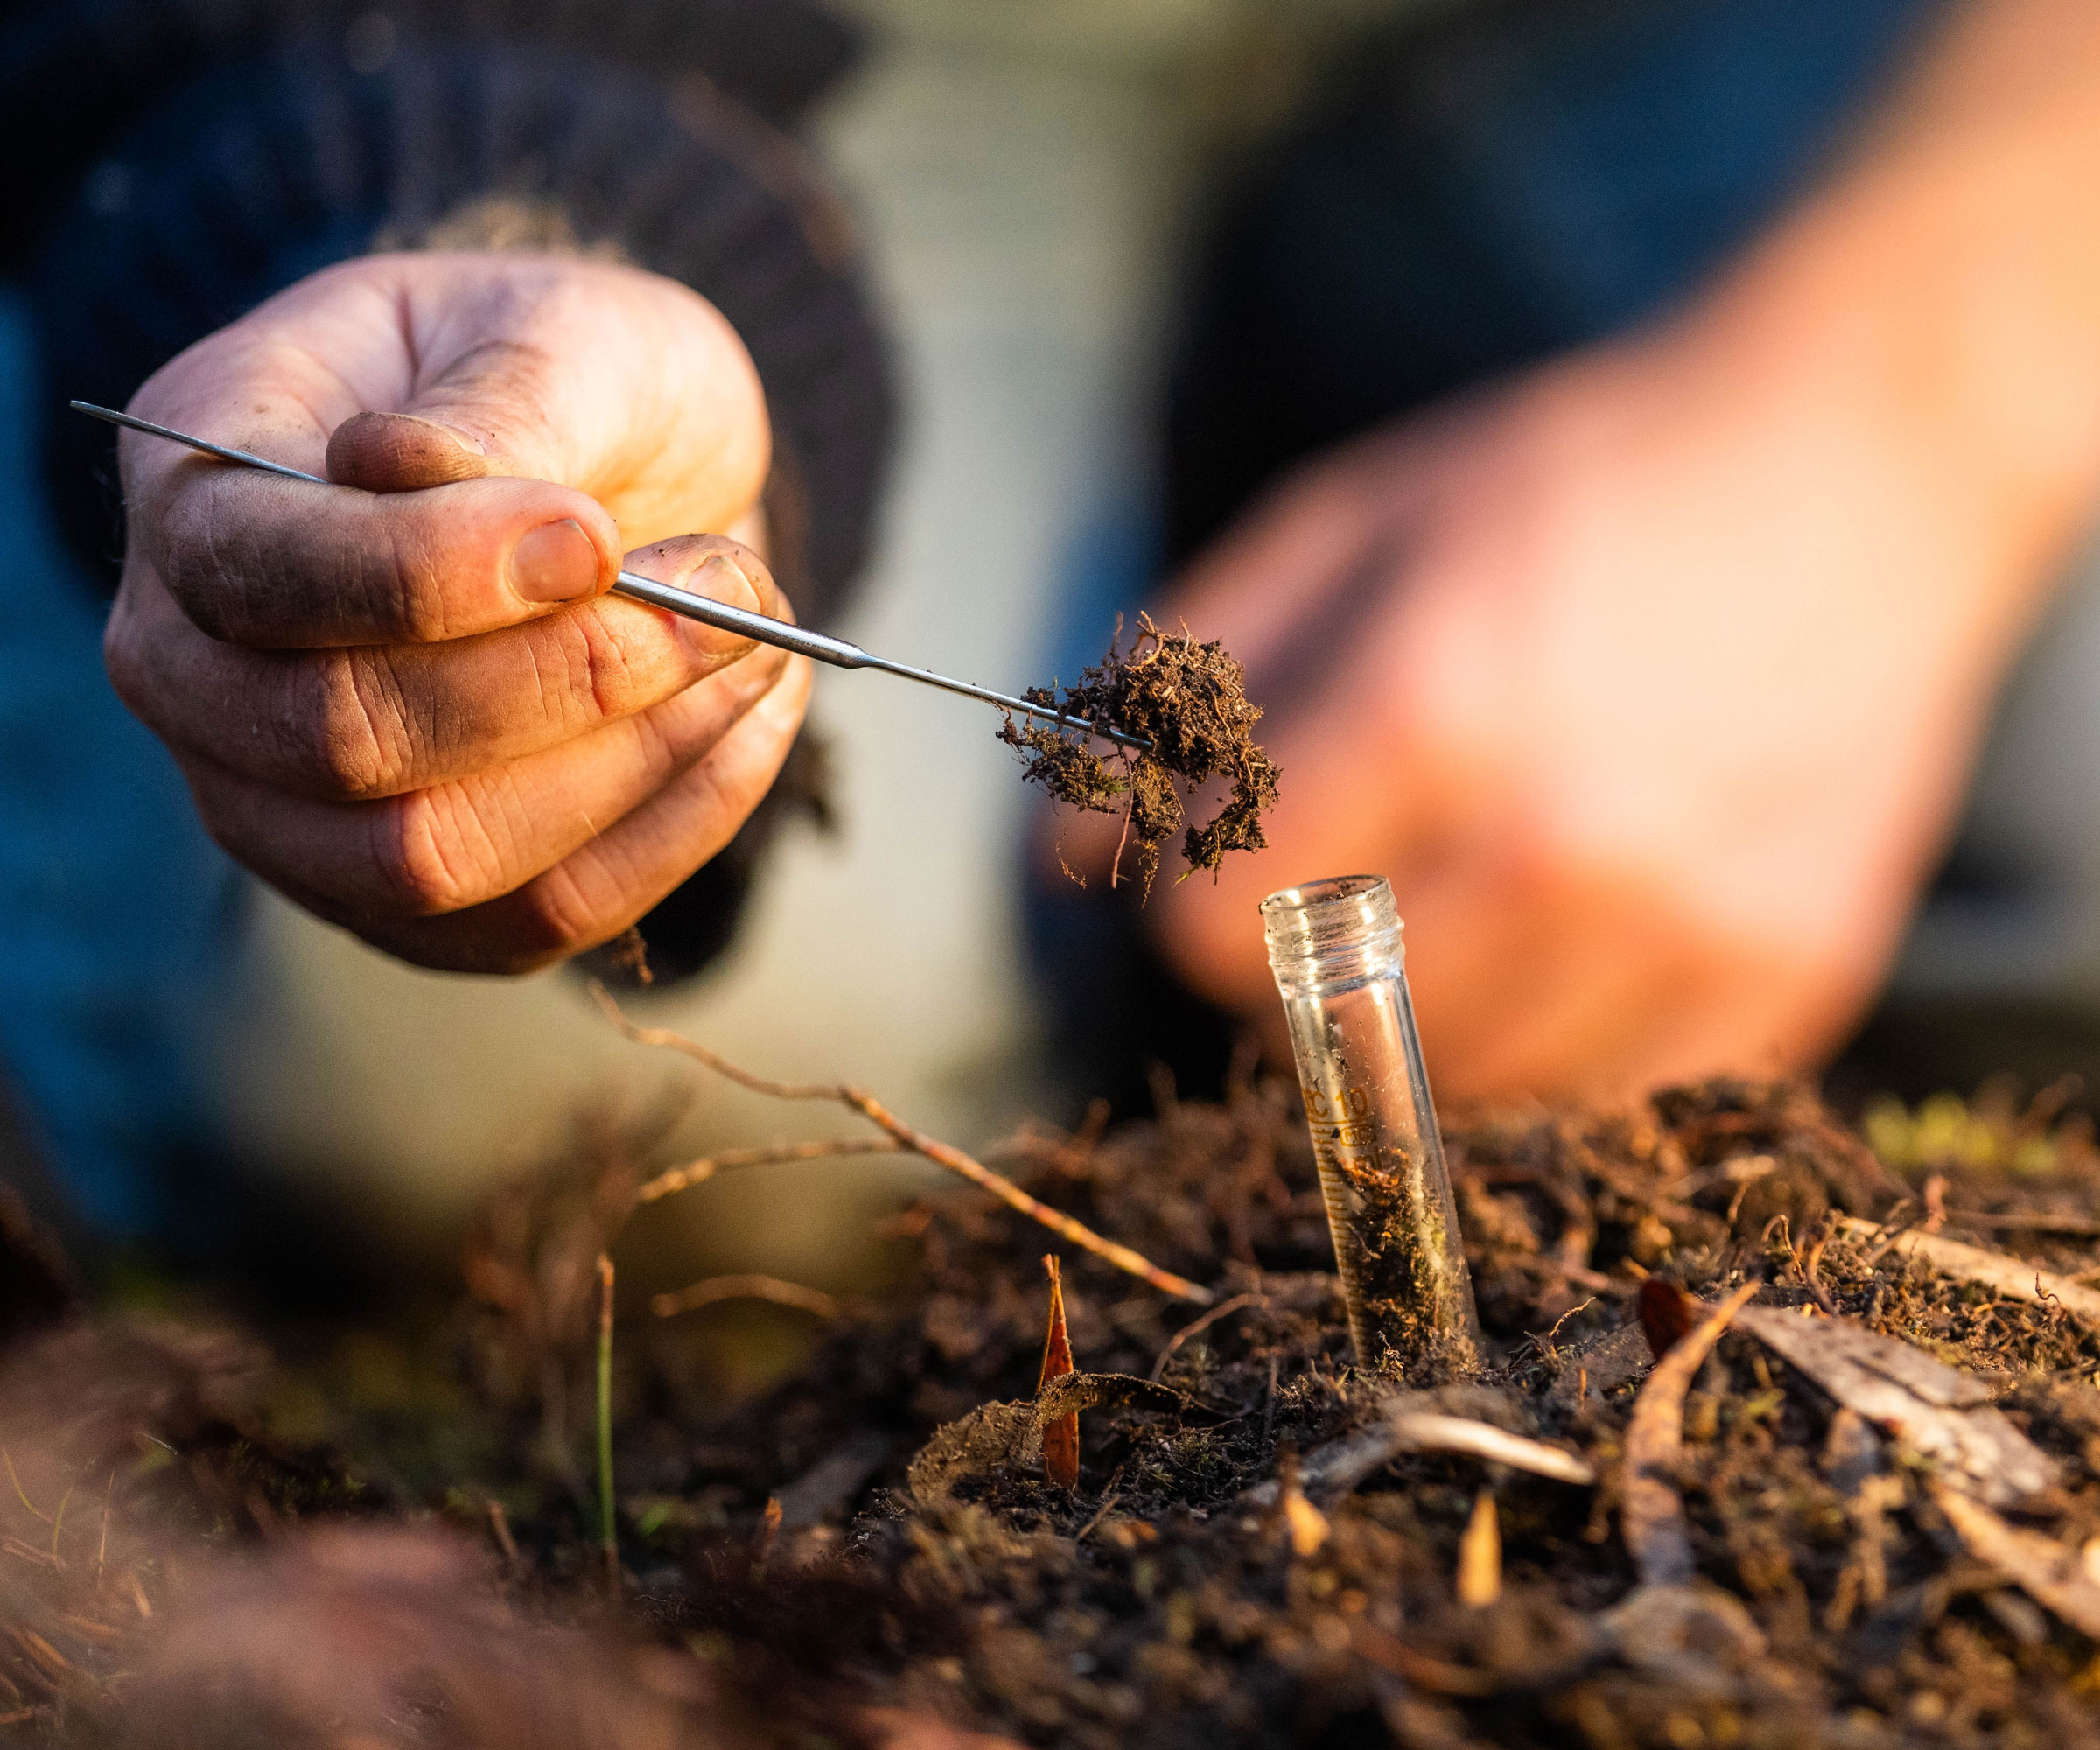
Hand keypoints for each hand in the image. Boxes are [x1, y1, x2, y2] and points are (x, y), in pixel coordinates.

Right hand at [105, 252, 809, 973]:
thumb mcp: (556, 330)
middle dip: (570, 676)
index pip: (254, 571)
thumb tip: (426, 475)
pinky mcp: (406, 900)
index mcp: (196, 485)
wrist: (616, 477)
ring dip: (634, 758)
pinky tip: (747, 719)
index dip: (433, 572)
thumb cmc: (564, 380)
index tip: (598, 535)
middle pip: (344, 739)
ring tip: (753, 646)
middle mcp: (198, 669)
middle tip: (729, 588)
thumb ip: (504, 406)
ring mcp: (284, 807)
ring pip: (436, 855)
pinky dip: (674, 825)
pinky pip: (535, 916)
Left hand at [1074, 323, 2047, 1101]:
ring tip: (1465, 902)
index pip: (1209, 934)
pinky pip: (1606, 1099)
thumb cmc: (1576, 481)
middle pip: (1322, 1032)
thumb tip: (1056, 851)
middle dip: (1293, 971)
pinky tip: (1576, 937)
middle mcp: (1558, 846)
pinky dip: (1559, 1044)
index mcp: (1428, 713)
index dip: (1192, 899)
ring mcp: (1685, 926)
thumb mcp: (1350, 524)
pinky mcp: (1787, 975)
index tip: (1231, 858)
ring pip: (1458, 1089)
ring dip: (1420, 1024)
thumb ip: (1185, 683)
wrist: (1861, 460)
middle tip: (1347, 880)